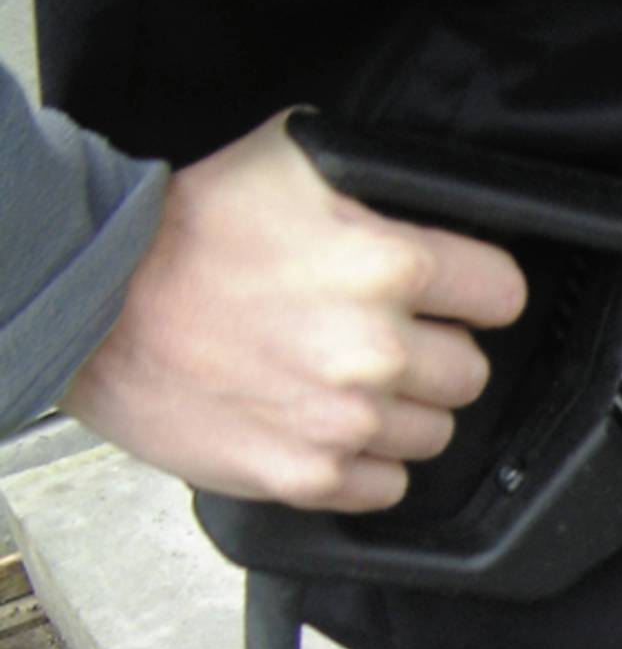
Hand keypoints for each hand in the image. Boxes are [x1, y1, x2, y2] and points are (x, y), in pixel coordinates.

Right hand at [62, 111, 525, 511]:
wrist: (92, 304)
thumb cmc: (186, 229)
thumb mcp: (292, 162)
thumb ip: (375, 184)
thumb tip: (424, 195)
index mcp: (388, 264)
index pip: (502, 293)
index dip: (478, 292)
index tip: (456, 297)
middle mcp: (377, 349)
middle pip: (471, 371)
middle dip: (436, 355)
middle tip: (383, 340)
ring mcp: (343, 420)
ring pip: (435, 434)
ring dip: (402, 412)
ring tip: (345, 383)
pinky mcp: (306, 475)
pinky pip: (386, 486)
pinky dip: (364, 464)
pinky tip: (326, 427)